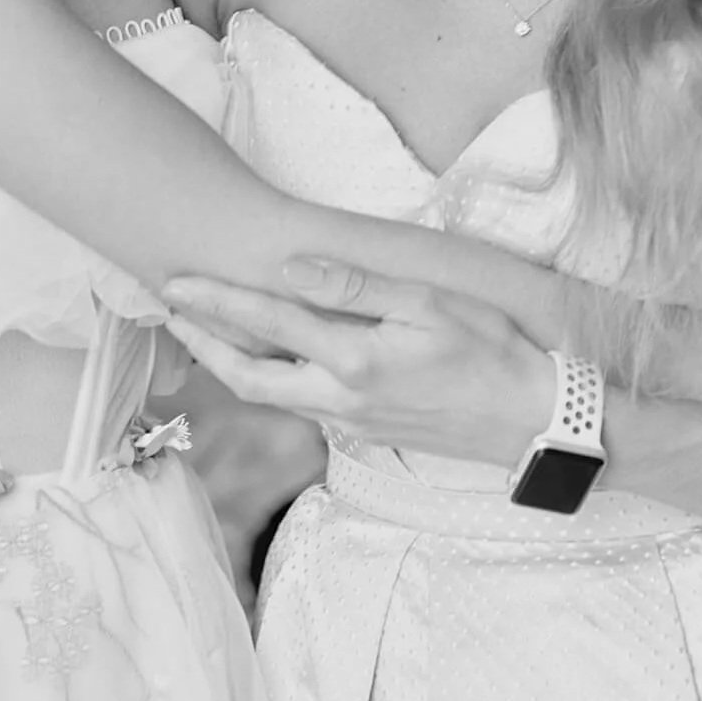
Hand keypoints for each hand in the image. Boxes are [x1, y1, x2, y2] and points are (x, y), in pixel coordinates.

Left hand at [163, 257, 553, 464]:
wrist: (532, 421)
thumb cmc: (490, 351)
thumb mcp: (429, 302)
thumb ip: (356, 285)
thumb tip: (292, 266)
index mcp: (353, 361)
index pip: (265, 325)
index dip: (213, 299)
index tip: (174, 280)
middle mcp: (340, 399)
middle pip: (245, 379)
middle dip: (201, 343)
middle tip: (170, 307)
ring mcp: (349, 423)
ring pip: (270, 397)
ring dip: (229, 363)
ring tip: (203, 326)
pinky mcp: (363, 433)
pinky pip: (301, 405)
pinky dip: (268, 379)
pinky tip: (267, 356)